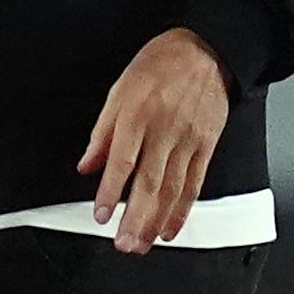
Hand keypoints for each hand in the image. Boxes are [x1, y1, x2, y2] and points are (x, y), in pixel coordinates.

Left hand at [81, 28, 229, 252]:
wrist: (206, 50)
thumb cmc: (161, 65)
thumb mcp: (120, 89)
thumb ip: (102, 131)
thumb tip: (87, 164)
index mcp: (138, 115)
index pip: (122, 162)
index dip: (109, 192)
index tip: (100, 215)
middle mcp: (165, 131)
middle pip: (149, 183)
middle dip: (135, 218)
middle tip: (124, 243)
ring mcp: (188, 141)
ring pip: (172, 189)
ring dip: (156, 221)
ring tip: (143, 243)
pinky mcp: (206, 146)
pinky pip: (194, 184)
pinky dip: (182, 210)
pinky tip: (170, 228)